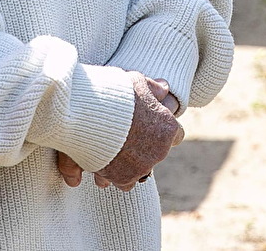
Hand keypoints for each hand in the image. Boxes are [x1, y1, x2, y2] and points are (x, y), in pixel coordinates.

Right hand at [99, 73, 184, 190]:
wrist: (88, 114)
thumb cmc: (114, 93)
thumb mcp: (135, 82)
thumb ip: (152, 87)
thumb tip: (164, 88)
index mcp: (167, 127)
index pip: (176, 135)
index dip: (162, 130)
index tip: (149, 126)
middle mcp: (159, 151)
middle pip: (157, 153)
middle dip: (143, 147)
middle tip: (126, 137)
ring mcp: (142, 167)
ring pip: (141, 171)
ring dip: (129, 164)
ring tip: (111, 153)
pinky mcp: (123, 178)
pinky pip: (124, 182)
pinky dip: (115, 176)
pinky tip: (104, 164)